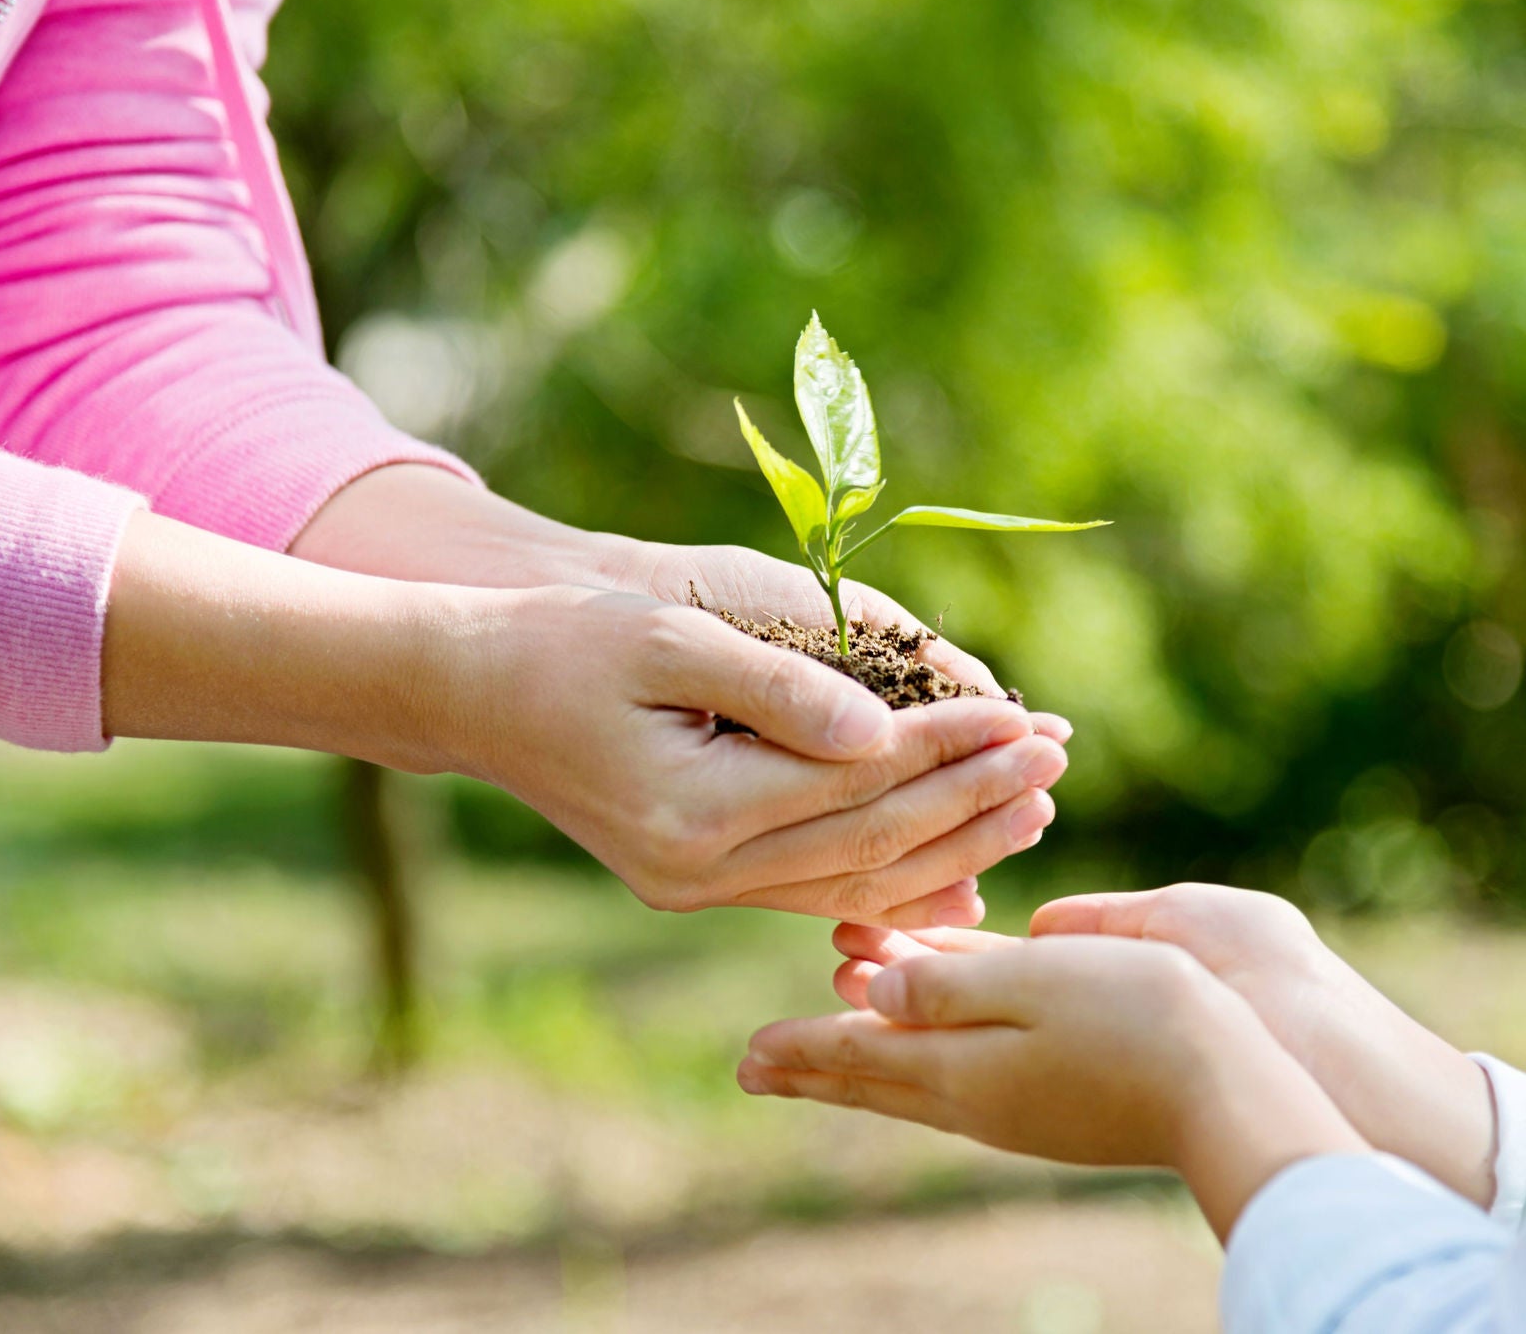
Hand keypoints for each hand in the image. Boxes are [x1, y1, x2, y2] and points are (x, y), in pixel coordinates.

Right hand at [106, 512, 1064, 925]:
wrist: (467, 693)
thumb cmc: (561, 641)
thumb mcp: (669, 637)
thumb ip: (782, 687)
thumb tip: (887, 733)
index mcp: (694, 813)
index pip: (861, 783)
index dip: (950, 746)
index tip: (1029, 713)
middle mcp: (700, 872)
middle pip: (873, 843)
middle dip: (971, 796)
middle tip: (1059, 756)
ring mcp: (696, 888)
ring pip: (854, 878)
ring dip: (947, 840)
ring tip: (1032, 802)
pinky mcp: (695, 881)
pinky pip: (816, 889)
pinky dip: (890, 874)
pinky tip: (955, 860)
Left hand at [739, 937, 1365, 1233]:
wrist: (1231, 1092)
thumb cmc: (1139, 1017)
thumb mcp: (1032, 982)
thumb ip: (949, 981)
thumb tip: (871, 988)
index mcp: (961, 1067)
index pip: (859, 1054)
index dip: (803, 1046)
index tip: (747, 1053)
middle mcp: (978, 1099)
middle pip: (878, 1077)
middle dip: (817, 1064)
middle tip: (757, 1068)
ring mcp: (1020, 1110)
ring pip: (919, 1083)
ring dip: (865, 1063)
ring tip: (825, 1060)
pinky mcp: (1058, 1108)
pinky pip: (963, 1081)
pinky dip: (923, 1061)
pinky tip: (931, 1056)